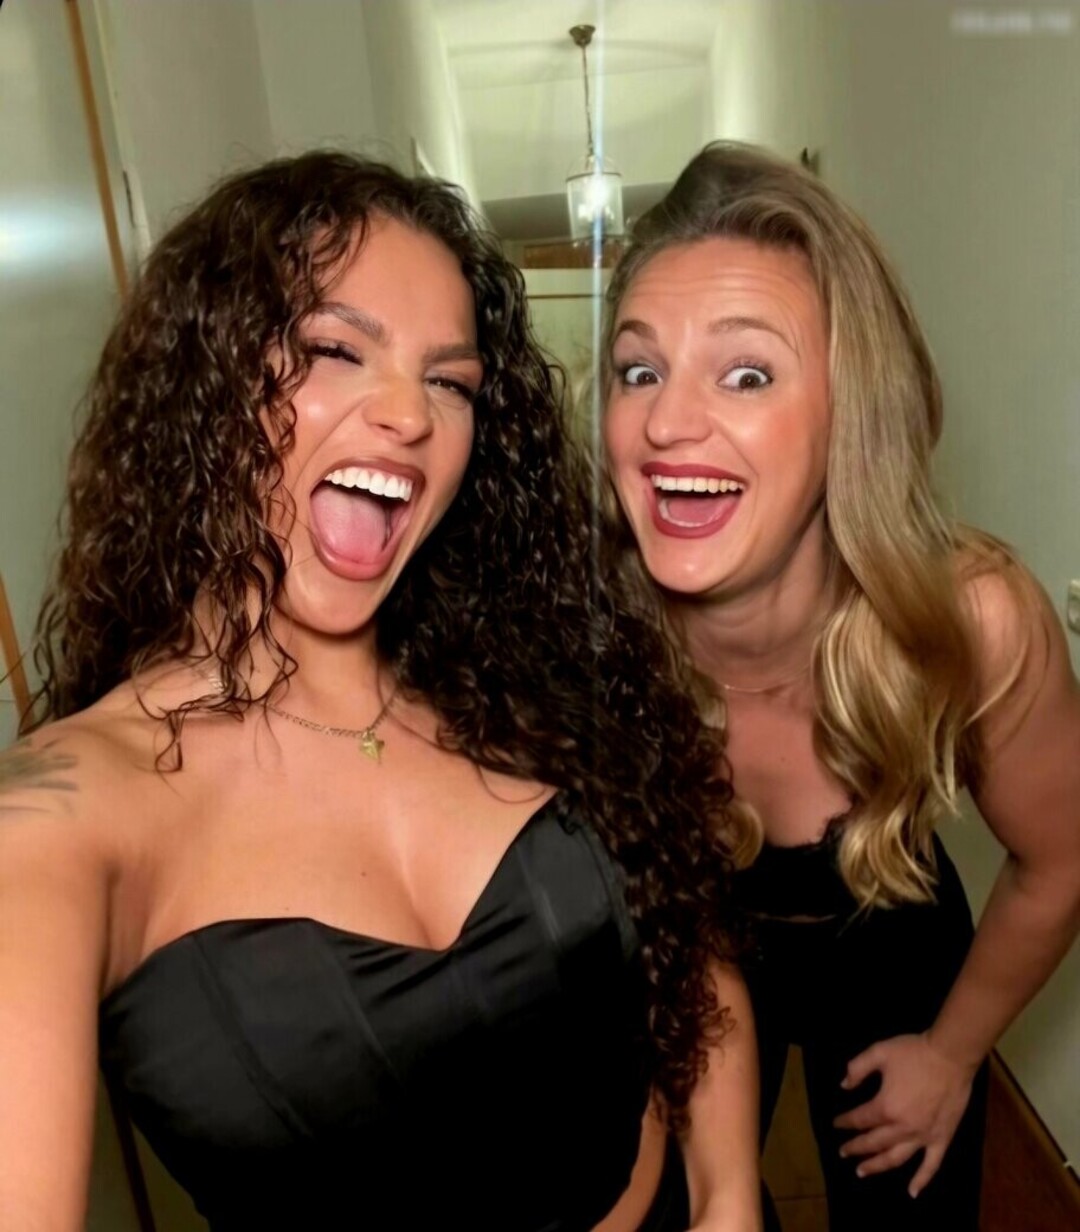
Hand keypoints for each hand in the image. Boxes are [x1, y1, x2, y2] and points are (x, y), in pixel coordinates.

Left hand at [832, 1032, 978, 1196]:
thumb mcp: (879, 1052)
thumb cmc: (913, 1052)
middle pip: (874, 1142)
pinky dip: (921, 1181)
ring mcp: (923, 1136)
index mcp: (885, 1107)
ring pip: (896, 1158)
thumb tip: (843, 1085)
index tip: (836, 1124)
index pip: (860, 1119)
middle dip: (856, 1148)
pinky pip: (931, 1165)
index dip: (845, 1122)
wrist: (951, 1056)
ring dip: (877, 1166)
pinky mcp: (942, 1139)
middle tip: (843, 1152)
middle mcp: (902, 1128)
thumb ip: (857, 1068)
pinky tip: (912, 1192)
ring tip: (861, 1171)